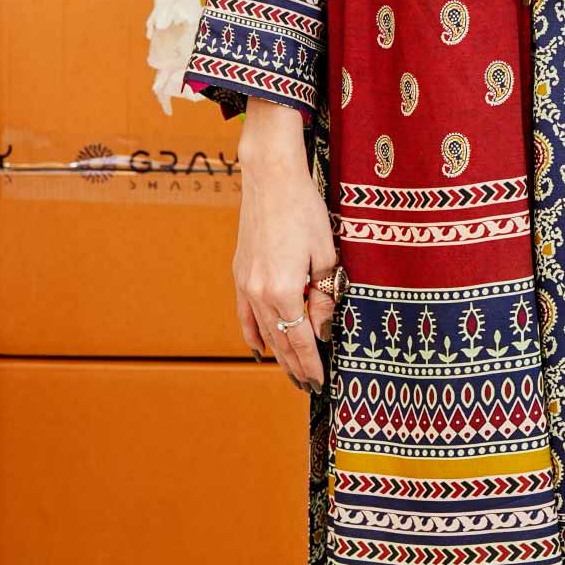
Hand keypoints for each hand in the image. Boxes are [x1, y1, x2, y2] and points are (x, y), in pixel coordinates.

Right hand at [234, 101, 341, 391]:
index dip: (310, 363)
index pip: (299, 340)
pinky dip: (252, 333)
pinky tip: (259, 348)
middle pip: (279, 340)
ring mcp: (245, 283)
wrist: (269, 179)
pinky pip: (244, 314)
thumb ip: (324, 297)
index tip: (319, 382)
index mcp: (284, 289)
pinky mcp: (239, 273)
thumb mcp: (325, 255)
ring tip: (290, 373)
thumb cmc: (303, 210)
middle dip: (295, 366)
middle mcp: (260, 292)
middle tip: (307, 386)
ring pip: (262, 330)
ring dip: (277, 354)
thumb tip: (322, 330)